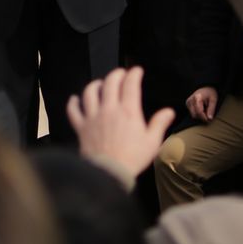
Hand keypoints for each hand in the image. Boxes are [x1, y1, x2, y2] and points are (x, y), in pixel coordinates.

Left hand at [67, 67, 174, 184]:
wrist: (109, 172)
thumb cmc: (133, 158)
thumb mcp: (152, 142)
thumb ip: (159, 124)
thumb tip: (169, 111)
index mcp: (128, 111)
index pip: (130, 85)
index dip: (134, 74)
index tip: (136, 70)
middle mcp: (109, 109)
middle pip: (110, 83)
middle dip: (116, 74)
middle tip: (120, 73)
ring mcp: (93, 117)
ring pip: (90, 93)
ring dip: (95, 84)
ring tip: (100, 83)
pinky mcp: (81, 127)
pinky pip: (73, 111)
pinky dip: (73, 103)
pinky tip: (74, 99)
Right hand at [186, 86, 218, 121]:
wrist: (205, 87)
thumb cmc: (210, 93)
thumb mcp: (213, 100)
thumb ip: (211, 109)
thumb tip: (209, 119)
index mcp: (197, 98)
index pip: (199, 111)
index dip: (204, 117)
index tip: (209, 120)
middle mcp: (190, 100)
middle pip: (195, 115)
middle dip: (202, 117)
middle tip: (209, 115)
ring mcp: (188, 102)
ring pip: (193, 115)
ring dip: (200, 116)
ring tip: (205, 111)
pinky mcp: (187, 104)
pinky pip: (192, 113)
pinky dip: (197, 114)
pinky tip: (202, 109)